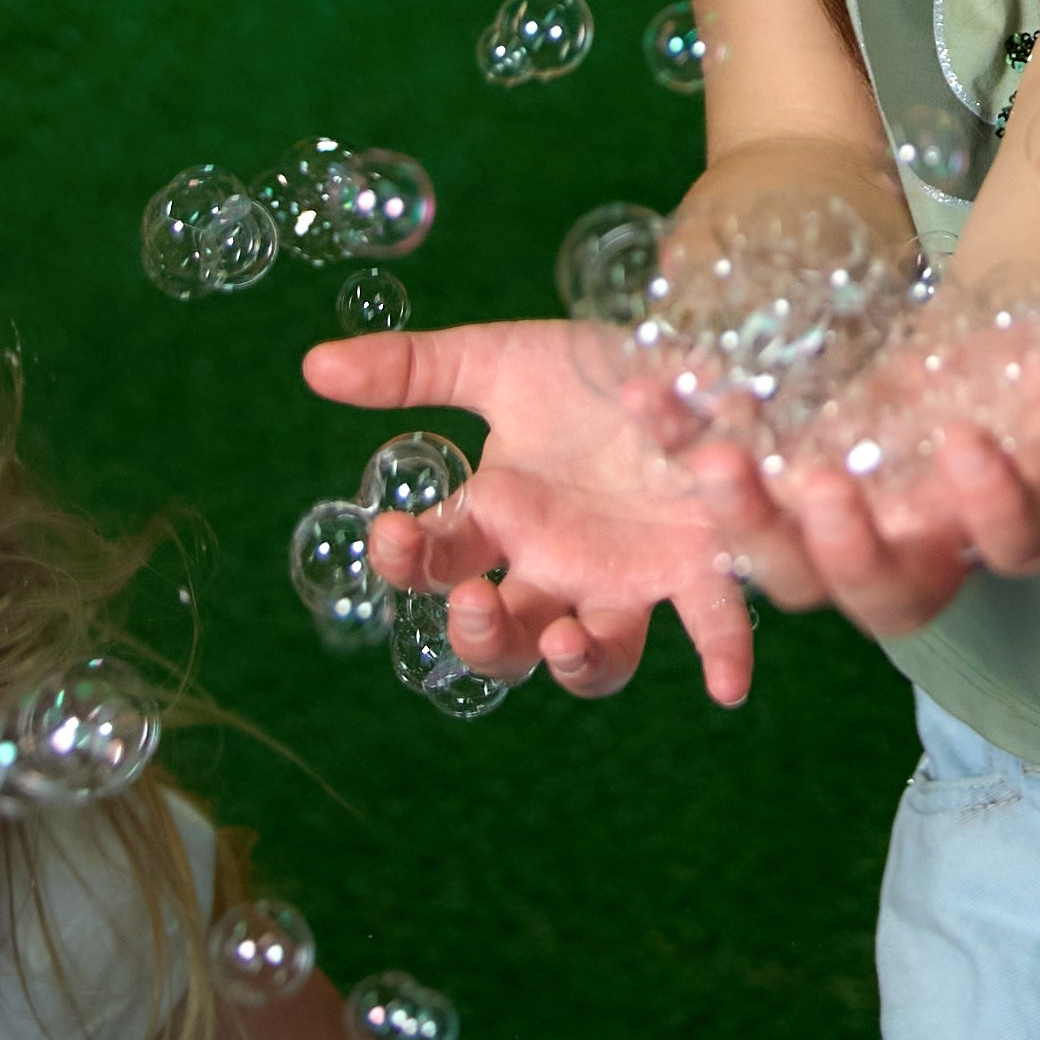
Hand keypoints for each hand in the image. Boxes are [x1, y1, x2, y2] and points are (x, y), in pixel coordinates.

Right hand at [303, 321, 754, 703]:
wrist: (687, 352)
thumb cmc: (589, 370)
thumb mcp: (500, 360)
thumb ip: (413, 369)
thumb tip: (313, 364)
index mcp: (503, 519)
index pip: (436, 558)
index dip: (408, 558)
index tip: (390, 532)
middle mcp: (560, 565)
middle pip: (507, 636)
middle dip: (481, 634)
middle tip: (473, 602)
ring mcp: (628, 574)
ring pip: (602, 656)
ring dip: (580, 664)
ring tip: (567, 642)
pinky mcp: (700, 562)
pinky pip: (713, 620)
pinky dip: (722, 653)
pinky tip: (726, 687)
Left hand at [684, 303, 1039, 639]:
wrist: (964, 346)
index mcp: (1004, 530)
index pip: (1004, 547)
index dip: (992, 504)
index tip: (976, 439)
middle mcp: (919, 548)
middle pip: (885, 590)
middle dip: (851, 545)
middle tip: (830, 478)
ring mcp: (837, 527)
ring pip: (791, 569)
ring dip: (751, 525)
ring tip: (720, 464)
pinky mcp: (769, 486)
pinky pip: (719, 491)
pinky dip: (683, 446)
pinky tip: (653, 397)